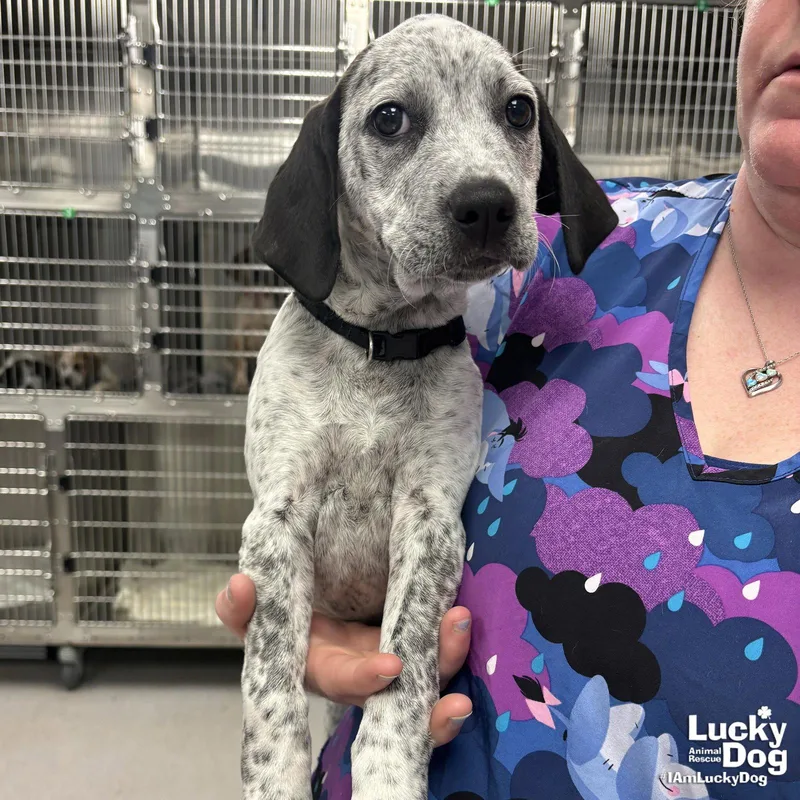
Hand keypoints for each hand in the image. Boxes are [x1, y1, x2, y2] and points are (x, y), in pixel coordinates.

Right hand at [217, 574, 472, 746]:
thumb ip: (241, 608)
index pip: (343, 681)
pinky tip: (463, 613)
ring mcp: (392, 657)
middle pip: (400, 700)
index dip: (364, 680)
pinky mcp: (413, 638)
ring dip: (450, 658)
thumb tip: (238, 586)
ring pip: (428, 677)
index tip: (390, 667)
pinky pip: (439, 647)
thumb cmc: (283, 605)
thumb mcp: (257, 610)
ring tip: (461, 623)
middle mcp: (362, 673)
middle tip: (457, 704)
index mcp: (323, 668)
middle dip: (428, 710)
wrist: (311, 586)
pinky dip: (453, 636)